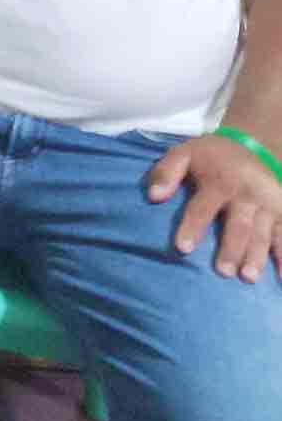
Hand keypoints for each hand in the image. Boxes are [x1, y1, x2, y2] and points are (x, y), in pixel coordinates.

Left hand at [148, 134, 281, 281]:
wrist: (255, 143)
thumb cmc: (211, 156)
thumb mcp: (184, 153)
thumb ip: (166, 172)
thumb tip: (153, 196)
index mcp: (219, 181)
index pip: (202, 208)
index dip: (192, 227)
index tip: (182, 248)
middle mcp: (246, 194)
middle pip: (238, 225)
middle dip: (230, 248)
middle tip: (222, 271)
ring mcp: (267, 204)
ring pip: (262, 233)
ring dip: (256, 256)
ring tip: (247, 277)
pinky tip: (280, 276)